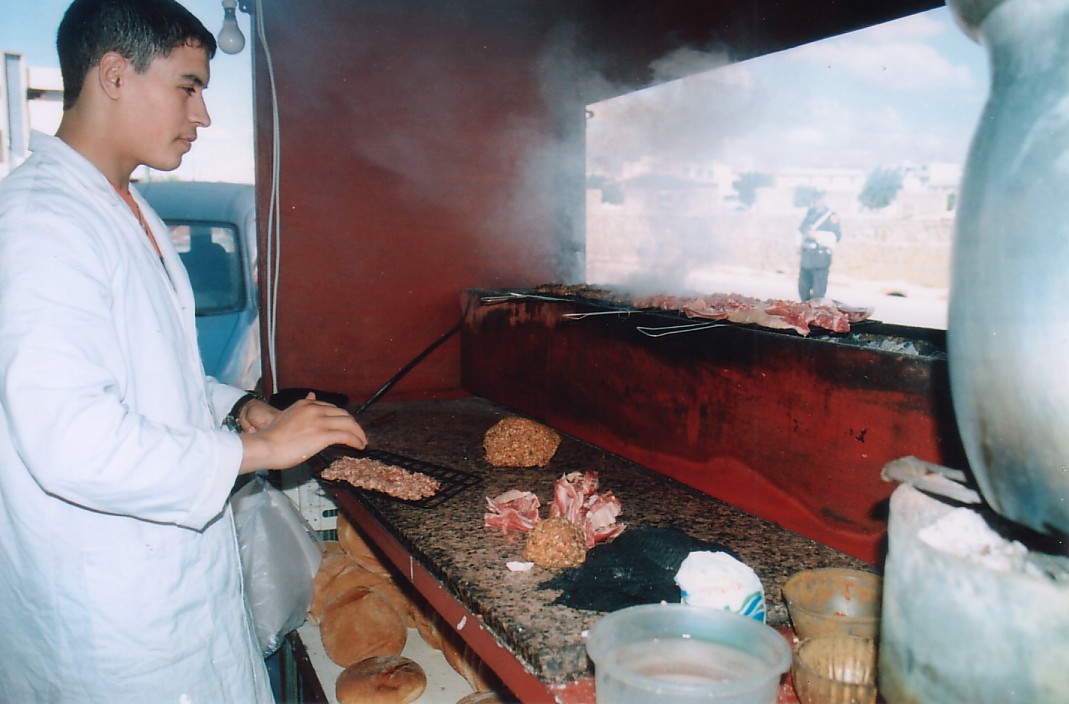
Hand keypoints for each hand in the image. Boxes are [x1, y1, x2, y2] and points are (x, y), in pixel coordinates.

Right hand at [238, 393, 366, 472]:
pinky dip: (356, 440)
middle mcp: (315, 409)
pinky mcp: (323, 435)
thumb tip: (312, 394)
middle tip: (357, 434)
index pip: (331, 408)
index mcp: (306, 404)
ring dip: (358, 433)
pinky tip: (360, 446)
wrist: (265, 446)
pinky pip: (346, 435)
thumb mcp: (286, 414)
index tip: (346, 426)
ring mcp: (320, 421)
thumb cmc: (271, 436)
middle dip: (353, 424)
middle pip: (343, 414)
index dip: (341, 417)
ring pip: (348, 423)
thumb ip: (302, 407)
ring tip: (362, 441)